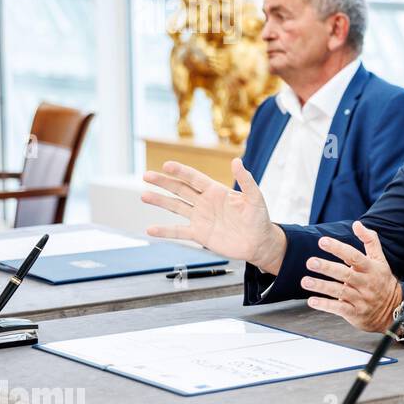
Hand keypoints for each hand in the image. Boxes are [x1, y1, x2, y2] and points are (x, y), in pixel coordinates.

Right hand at [142, 159, 285, 272]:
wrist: (259, 243)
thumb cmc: (259, 218)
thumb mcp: (255, 198)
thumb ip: (246, 180)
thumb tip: (237, 161)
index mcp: (216, 191)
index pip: (195, 178)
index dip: (181, 172)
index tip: (166, 165)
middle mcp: (205, 203)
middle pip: (180, 190)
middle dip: (163, 182)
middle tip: (146, 175)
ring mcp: (200, 218)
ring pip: (176, 207)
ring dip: (160, 201)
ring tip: (143, 195)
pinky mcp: (200, 234)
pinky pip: (179, 232)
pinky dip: (165, 231)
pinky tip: (150, 229)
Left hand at [300, 221, 402, 332]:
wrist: (394, 311)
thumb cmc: (382, 281)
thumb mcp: (380, 260)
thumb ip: (370, 240)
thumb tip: (357, 223)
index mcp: (371, 268)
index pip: (354, 256)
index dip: (338, 248)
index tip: (322, 241)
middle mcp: (366, 283)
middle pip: (345, 274)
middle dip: (327, 267)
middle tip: (310, 262)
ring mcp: (361, 299)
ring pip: (340, 292)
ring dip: (321, 286)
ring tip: (305, 281)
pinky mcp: (355, 313)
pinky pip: (339, 308)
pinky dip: (325, 305)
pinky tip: (312, 301)